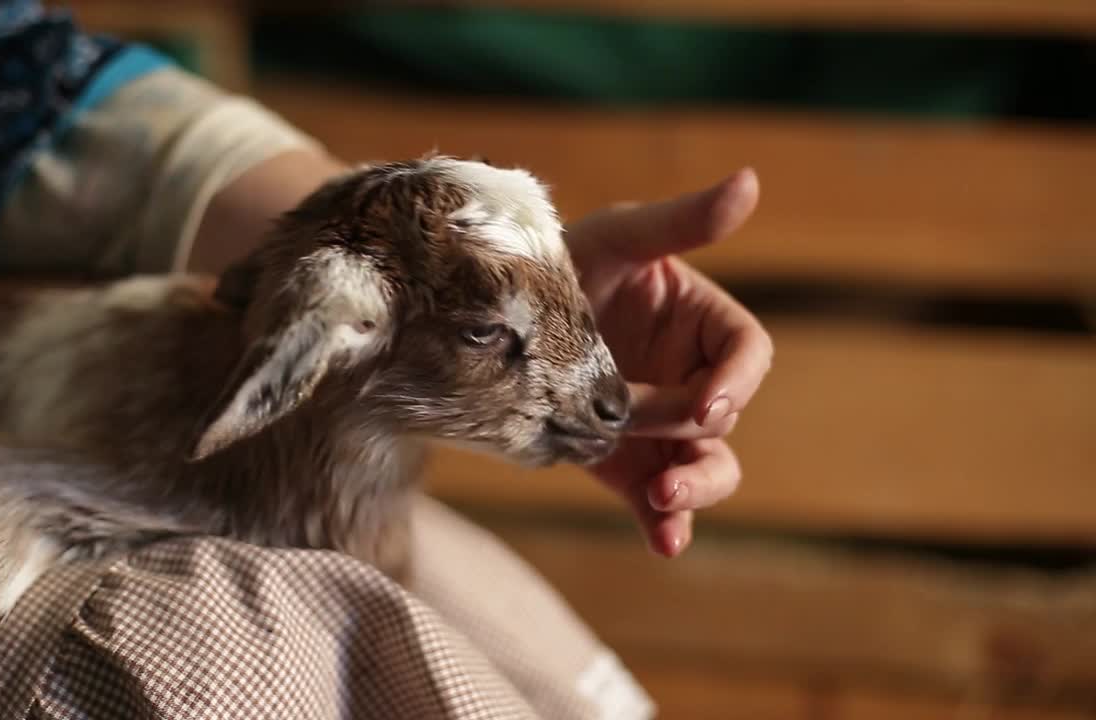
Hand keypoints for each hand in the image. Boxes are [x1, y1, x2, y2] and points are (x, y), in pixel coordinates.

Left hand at [565, 168, 770, 555]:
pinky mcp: (622, 459)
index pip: (745, 355)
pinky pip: (654, 498)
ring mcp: (656, 423)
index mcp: (699, 322)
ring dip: (694, 491)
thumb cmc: (556, 260)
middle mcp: (685, 376)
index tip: (709, 402)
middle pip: (726, 421)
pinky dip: (664, 522)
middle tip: (668, 464)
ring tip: (664, 501)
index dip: (738, 381)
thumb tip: (750, 180)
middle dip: (701, 444)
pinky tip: (663, 542)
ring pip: (703, 466)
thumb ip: (679, 222)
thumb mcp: (616, 238)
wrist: (487, 316)